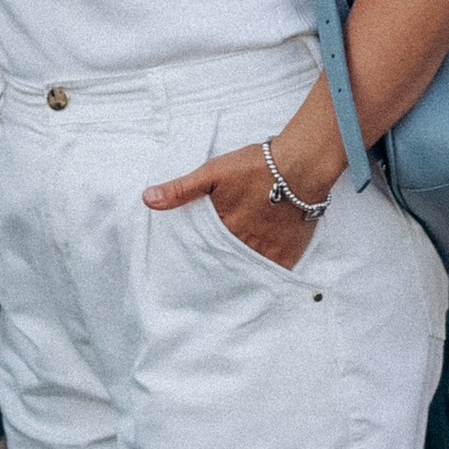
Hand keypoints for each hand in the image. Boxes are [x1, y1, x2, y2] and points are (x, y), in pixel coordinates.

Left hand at [141, 134, 321, 273]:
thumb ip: (180, 189)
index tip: (187, 266)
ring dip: (236, 272)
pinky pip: (272, 273)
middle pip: (224, 263)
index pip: (203, 250)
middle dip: (215, 267)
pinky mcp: (289, 253)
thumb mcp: (212, 172)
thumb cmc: (256, 165)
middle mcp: (244, 244)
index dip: (196, 255)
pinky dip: (263, 275)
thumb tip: (147, 199)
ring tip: (226, 282)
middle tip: (203, 283)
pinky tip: (255, 280)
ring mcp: (267, 251)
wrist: (301, 165)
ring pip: (245, 269)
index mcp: (223, 227)